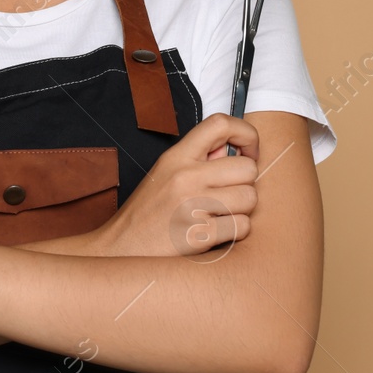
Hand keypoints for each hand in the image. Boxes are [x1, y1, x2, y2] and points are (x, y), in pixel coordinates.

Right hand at [92, 113, 259, 257]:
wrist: (121, 248)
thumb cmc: (148, 212)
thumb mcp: (166, 174)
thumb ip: (199, 159)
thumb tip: (230, 149)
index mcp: (177, 157)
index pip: (220, 124)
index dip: (245, 134)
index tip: (247, 152)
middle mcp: (185, 176)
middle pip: (248, 168)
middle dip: (246, 184)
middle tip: (229, 194)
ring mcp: (192, 205)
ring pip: (250, 198)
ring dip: (242, 210)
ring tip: (220, 215)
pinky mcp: (199, 234)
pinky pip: (243, 226)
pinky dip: (236, 232)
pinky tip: (216, 232)